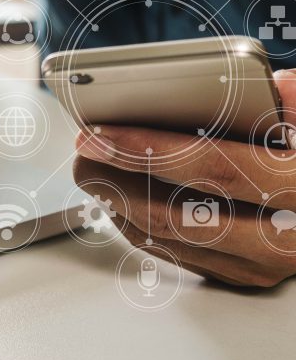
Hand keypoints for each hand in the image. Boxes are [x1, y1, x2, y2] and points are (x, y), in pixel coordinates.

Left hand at [73, 70, 295, 287]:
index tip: (99, 134)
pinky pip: (174, 253)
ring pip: (167, 240)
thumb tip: (277, 85)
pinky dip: (138, 223)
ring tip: (93, 169)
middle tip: (83, 152)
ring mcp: (258, 264)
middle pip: (174, 215)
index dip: (148, 149)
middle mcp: (281, 241)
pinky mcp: (241, 274)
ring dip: (119, 204)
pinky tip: (120, 196)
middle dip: (115, 181)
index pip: (211, 168)